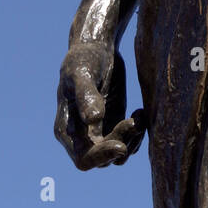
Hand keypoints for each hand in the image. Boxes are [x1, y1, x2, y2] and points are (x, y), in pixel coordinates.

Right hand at [54, 40, 145, 169]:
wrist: (97, 47)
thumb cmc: (85, 58)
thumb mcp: (82, 72)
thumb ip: (86, 95)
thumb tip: (93, 120)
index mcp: (66, 129)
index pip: (82, 159)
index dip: (101, 157)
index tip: (120, 145)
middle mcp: (82, 136)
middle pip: (103, 159)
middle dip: (121, 144)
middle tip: (134, 122)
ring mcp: (99, 132)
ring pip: (118, 155)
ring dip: (132, 142)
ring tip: (139, 117)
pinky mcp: (115, 124)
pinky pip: (128, 142)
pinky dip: (137, 134)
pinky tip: (141, 113)